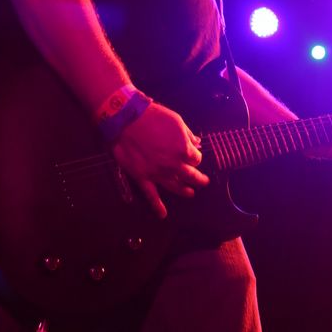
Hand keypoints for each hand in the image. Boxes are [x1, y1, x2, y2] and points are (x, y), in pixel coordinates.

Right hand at [111, 102, 208, 217]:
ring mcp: (158, 173)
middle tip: (203, 181)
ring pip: (175, 186)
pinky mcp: (143, 177)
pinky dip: (157, 206)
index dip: (195, 156)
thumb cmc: (153, 117)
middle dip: (198, 178)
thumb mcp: (176, 121)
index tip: (193, 154)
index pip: (196, 158)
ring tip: (191, 193)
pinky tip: (162, 214)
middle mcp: (173, 165)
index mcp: (183, 151)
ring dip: (185, 191)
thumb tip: (197, 143)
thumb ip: (188, 135)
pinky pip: (151, 195)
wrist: (128, 120)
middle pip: (190, 175)